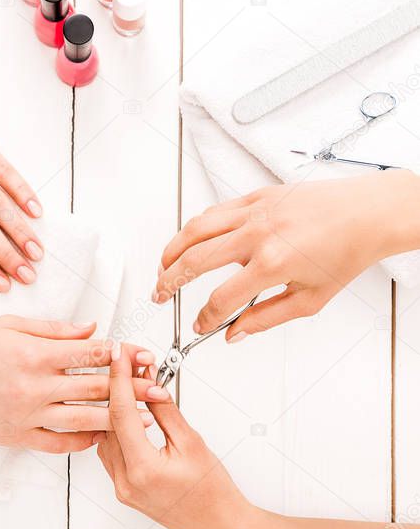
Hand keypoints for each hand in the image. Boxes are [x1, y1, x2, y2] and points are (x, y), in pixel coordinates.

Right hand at [0, 317, 160, 452]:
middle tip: (160, 388)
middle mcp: (34, 386)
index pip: (90, 353)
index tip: (142, 354)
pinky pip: (57, 444)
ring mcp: (26, 415)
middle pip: (95, 388)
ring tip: (144, 418)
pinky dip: (82, 442)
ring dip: (117, 418)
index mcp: (34, 353)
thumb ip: (51, 328)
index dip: (121, 353)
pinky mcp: (16, 436)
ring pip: (84, 420)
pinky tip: (100, 438)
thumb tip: (90, 329)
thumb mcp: (6, 325)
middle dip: (132, 388)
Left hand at [96, 345, 251, 528]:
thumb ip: (166, 411)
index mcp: (142, 469)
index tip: (118, 355)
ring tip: (133, 386)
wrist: (221, 526)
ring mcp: (122, 488)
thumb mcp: (192, 443)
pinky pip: (110, 453)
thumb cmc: (214, 493)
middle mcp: (126, 481)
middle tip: (129, 364)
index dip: (118, 378)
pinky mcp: (124, 490)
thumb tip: (150, 385)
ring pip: (105, 437)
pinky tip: (129, 415)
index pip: (121, 412)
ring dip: (116, 410)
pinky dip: (117, 431)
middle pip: (108, 423)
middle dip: (117, 389)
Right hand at [153, 170, 419, 340]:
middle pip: (194, 260)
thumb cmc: (346, 251)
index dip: (205, 318)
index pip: (220, 299)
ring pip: (196, 229)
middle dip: (170, 281)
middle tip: (160, 294)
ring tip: (164, 266)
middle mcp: (258, 233)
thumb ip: (266, 318)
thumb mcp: (309, 300)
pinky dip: (196, 227)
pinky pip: (215, 211)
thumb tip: (235, 333)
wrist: (368, 213)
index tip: (201, 325)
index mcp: (271, 264)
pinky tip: (191, 240)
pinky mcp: (258, 195)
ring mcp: (255, 210)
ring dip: (173, 250)